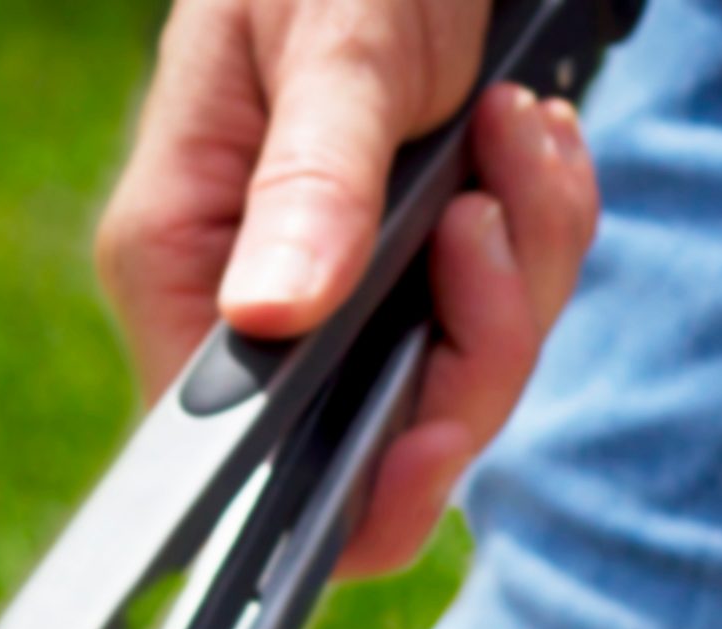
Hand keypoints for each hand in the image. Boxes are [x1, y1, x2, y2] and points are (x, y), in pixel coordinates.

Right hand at [93, 0, 600, 575]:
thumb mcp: (331, 38)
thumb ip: (310, 177)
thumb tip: (272, 316)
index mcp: (179, 266)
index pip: (239, 464)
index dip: (347, 490)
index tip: (439, 430)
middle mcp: (247, 311)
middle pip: (374, 440)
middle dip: (480, 341)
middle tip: (498, 202)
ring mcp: (332, 297)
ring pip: (460, 378)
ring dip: (529, 261)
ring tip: (522, 130)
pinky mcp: (404, 270)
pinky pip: (500, 310)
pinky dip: (542, 230)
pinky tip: (531, 139)